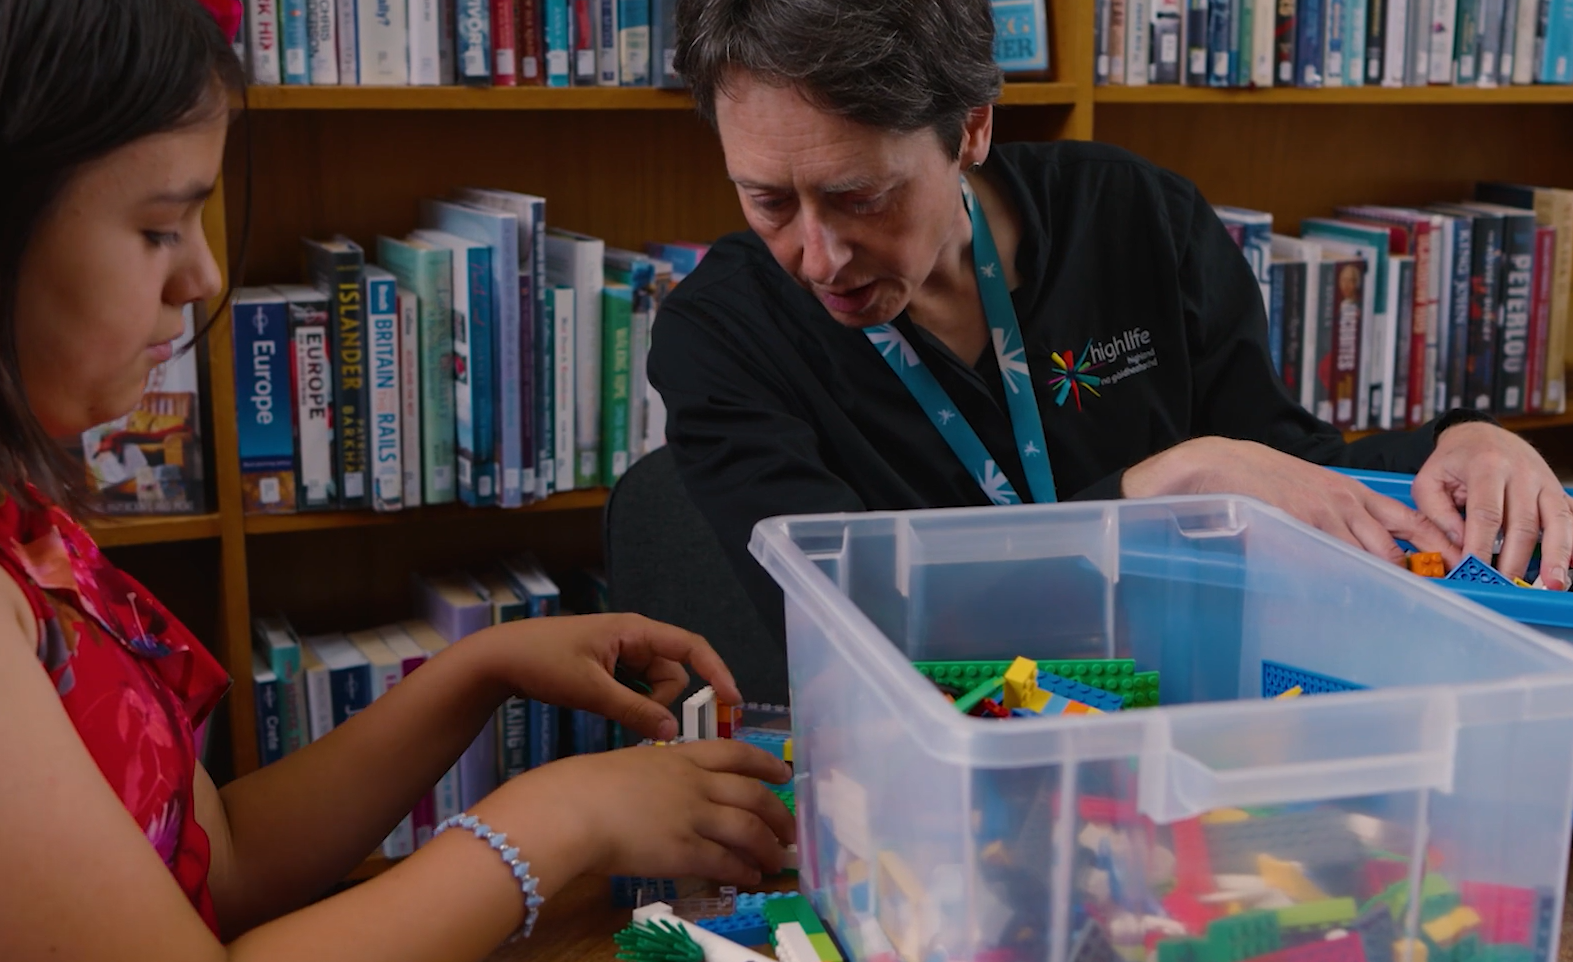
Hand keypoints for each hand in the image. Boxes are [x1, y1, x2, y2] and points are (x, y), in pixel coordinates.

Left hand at [477, 613, 742, 741]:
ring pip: (653, 687)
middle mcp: (634, 639)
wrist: (498, 659)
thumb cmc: (543, 662)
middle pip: (672, 674)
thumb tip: (673, 732)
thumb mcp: (590, 690)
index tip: (733, 702)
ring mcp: (620, 654)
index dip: (717, 671)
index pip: (692, 647)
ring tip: (609, 713)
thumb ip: (634, 710)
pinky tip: (607, 712)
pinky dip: (630, 705)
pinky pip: (634, 690)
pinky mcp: (607, 668)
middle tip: (633, 719)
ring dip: (643, 706)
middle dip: (662, 701)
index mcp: (635, 631)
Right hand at [498, 740, 794, 886]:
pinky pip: (726, 861)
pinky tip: (751, 877)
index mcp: (681, 756)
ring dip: (769, 847)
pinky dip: (744, 870)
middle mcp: (696, 783)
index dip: (766, 763)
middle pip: (753, 794)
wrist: (571, 809)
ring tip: (777, 860)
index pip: (736, 754)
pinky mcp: (685, 851)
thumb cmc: (585, 784)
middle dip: (779, 813)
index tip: (784, 773)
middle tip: (790, 828)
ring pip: (749, 829)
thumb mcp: (631, 764)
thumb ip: (658, 773)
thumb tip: (665, 787)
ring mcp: (693, 816)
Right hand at [1124, 436, 1457, 564]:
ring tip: (1400, 604)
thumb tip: (1346, 551)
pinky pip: (1336, 558)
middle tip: (1428, 597)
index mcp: (1351, 492)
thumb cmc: (1261, 478)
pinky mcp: (1305, 524)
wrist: (1222, 463)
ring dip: (1386, 580)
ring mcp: (1327, 514)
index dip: (1434, 543)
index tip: (1451, 564)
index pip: (1409, 519)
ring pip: (1373, 555)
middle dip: (1413, 573)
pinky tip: (1356, 596)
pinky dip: (1350, 578)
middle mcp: (1347, 503)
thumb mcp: (1309, 489)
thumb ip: (1332, 516)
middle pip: (1396, 547)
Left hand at [1413, 422, 1572, 587]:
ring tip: (1551, 584)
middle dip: (1515, 559)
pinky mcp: (1556, 490)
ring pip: (1556, 521)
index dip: (1481, 545)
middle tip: (1505, 585)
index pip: (1486, 514)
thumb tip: (1458, 547)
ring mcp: (1544, 480)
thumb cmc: (1453, 461)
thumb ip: (1437, 514)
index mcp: (1486, 467)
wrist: (1480, 435)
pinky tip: (1566, 565)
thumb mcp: (1429, 480)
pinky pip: (1569, 517)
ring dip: (1555, 556)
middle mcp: (1521, 472)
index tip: (1475, 569)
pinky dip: (1570, 542)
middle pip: (1523, 523)